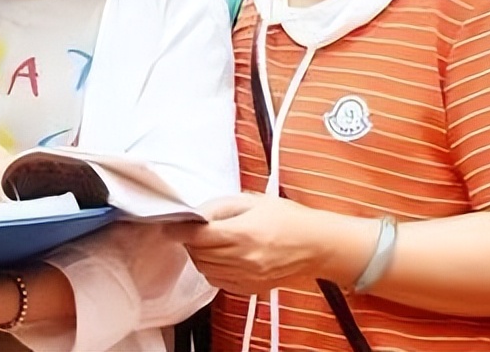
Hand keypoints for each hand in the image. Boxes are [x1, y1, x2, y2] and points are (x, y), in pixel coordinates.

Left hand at [164, 193, 351, 294]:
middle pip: (198, 253)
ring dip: (199, 255)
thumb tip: (196, 214)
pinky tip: (221, 257)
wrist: (319, 245)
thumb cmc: (289, 219)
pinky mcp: (251, 288)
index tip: (171, 225)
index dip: (179, 230)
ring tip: (207, 243)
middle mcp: (244, 258)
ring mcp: (248, 276)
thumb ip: (221, 206)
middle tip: (192, 230)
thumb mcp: (253, 201)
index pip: (198, 236)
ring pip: (205, 269)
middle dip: (189, 241)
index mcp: (244, 233)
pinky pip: (218, 282)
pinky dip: (212, 269)